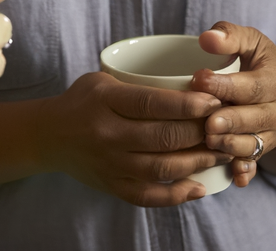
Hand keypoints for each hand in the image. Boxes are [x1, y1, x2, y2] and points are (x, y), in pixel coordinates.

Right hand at [41, 72, 225, 205]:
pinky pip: (147, 196)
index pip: (153, 103)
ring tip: (222, 153)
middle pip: (163, 137)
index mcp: (105, 101)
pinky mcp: (111, 185)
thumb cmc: (84, 100)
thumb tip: (193, 83)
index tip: (215, 100)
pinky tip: (198, 188)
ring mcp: (109, 164)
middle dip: (201, 132)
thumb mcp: (103, 79)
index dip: (188, 104)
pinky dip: (175, 195)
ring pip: (161, 168)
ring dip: (197, 162)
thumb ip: (141, 84)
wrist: (47, 136)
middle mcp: (107, 135)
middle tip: (227, 126)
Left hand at [190, 22, 275, 185]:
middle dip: (231, 121)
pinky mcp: (264, 150)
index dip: (225, 84)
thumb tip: (206, 38)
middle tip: (208, 123)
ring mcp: (271, 133)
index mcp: (275, 80)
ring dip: (232, 146)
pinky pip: (257, 164)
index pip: (251, 84)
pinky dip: (247, 172)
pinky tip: (236, 178)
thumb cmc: (265, 66)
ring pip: (254, 144)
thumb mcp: (255, 43)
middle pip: (254, 118)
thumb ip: (231, 35)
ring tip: (210, 142)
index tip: (199, 79)